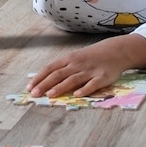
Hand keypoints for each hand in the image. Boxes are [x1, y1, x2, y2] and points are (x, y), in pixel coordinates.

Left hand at [26, 33, 145, 97]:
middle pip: (58, 74)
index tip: (29, 87)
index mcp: (69, 58)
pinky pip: (92, 84)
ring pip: (73, 79)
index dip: (39, 77)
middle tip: (34, 94)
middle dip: (45, 84)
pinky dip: (84, 89)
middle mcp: (77, 64)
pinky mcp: (102, 77)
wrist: (115, 50)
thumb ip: (62, 68)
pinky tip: (77, 95)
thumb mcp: (75, 58)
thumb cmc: (91, 56)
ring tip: (50, 95)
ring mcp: (90, 70)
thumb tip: (44, 80)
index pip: (50, 68)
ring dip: (60, 87)